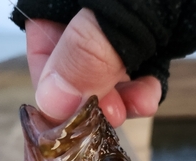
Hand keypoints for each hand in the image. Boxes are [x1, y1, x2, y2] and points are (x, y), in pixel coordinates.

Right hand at [26, 8, 160, 126]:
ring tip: (136, 106)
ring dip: (120, 96)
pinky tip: (151, 93)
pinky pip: (136, 67)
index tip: (70, 114)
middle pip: (75, 60)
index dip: (53, 81)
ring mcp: (124, 21)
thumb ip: (86, 54)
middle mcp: (93, 10)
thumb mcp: (121, 12)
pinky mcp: (152, 32)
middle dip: (92, 95)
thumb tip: (53, 103)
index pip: (43, 38)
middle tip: (108, 115)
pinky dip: (142, 87)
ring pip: (107, 69)